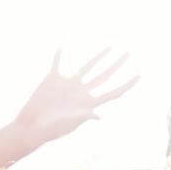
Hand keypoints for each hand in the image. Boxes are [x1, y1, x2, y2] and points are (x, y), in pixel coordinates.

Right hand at [10, 49, 135, 148]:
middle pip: (105, 76)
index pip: (113, 93)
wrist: (30, 126)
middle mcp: (81, 92)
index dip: (127, 85)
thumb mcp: (67, 124)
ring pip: (88, 67)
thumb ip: (82, 117)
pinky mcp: (52, 79)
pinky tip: (64, 40)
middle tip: (129, 53)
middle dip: (117, 65)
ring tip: (110, 46)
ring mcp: (68, 85)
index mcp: (89, 103)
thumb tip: (98, 116)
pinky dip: (60, 51)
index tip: (140, 75)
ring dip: (98, 56)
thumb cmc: (49, 130)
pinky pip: (58, 61)